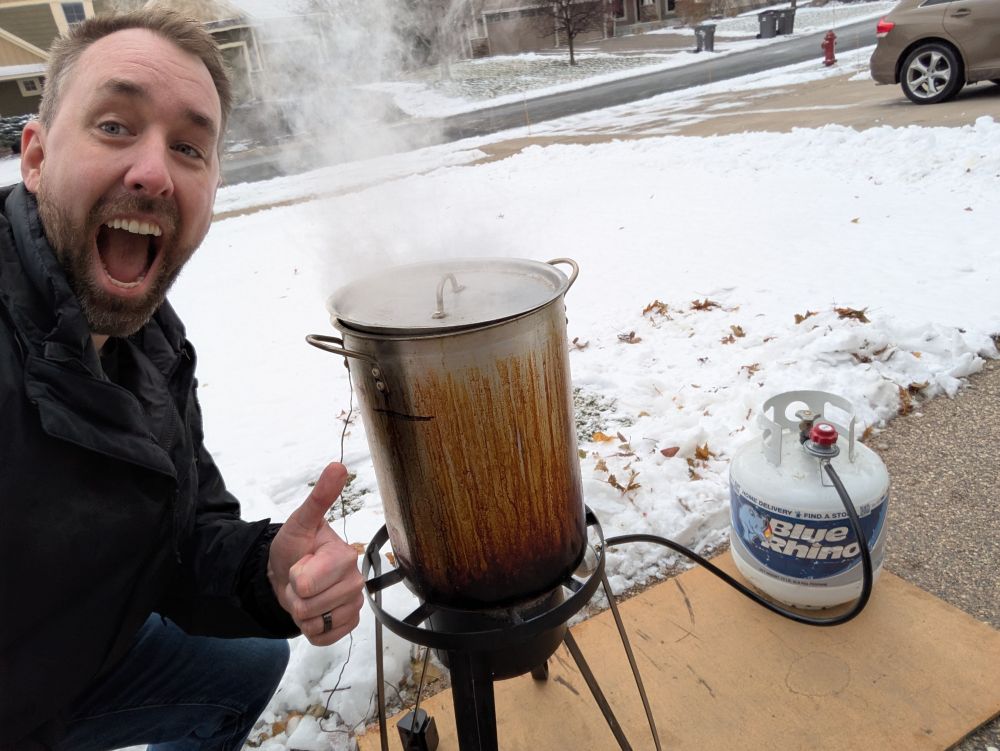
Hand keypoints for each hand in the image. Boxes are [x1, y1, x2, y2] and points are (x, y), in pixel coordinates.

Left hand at [268, 462, 364, 645]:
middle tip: (298, 580)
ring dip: (301, 613)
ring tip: (305, 595)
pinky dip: (311, 629)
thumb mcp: (299, 522)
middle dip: (295, 597)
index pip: (308, 583)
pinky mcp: (349, 623)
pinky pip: (324, 638)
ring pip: (317, 622)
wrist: (288, 574)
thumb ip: (319, 497)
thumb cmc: (295, 547)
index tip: (297, 564)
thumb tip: (338, 465)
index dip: (294, 578)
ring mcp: (354, 603)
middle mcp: (356, 579)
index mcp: (344, 555)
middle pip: (311, 605)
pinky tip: (313, 612)